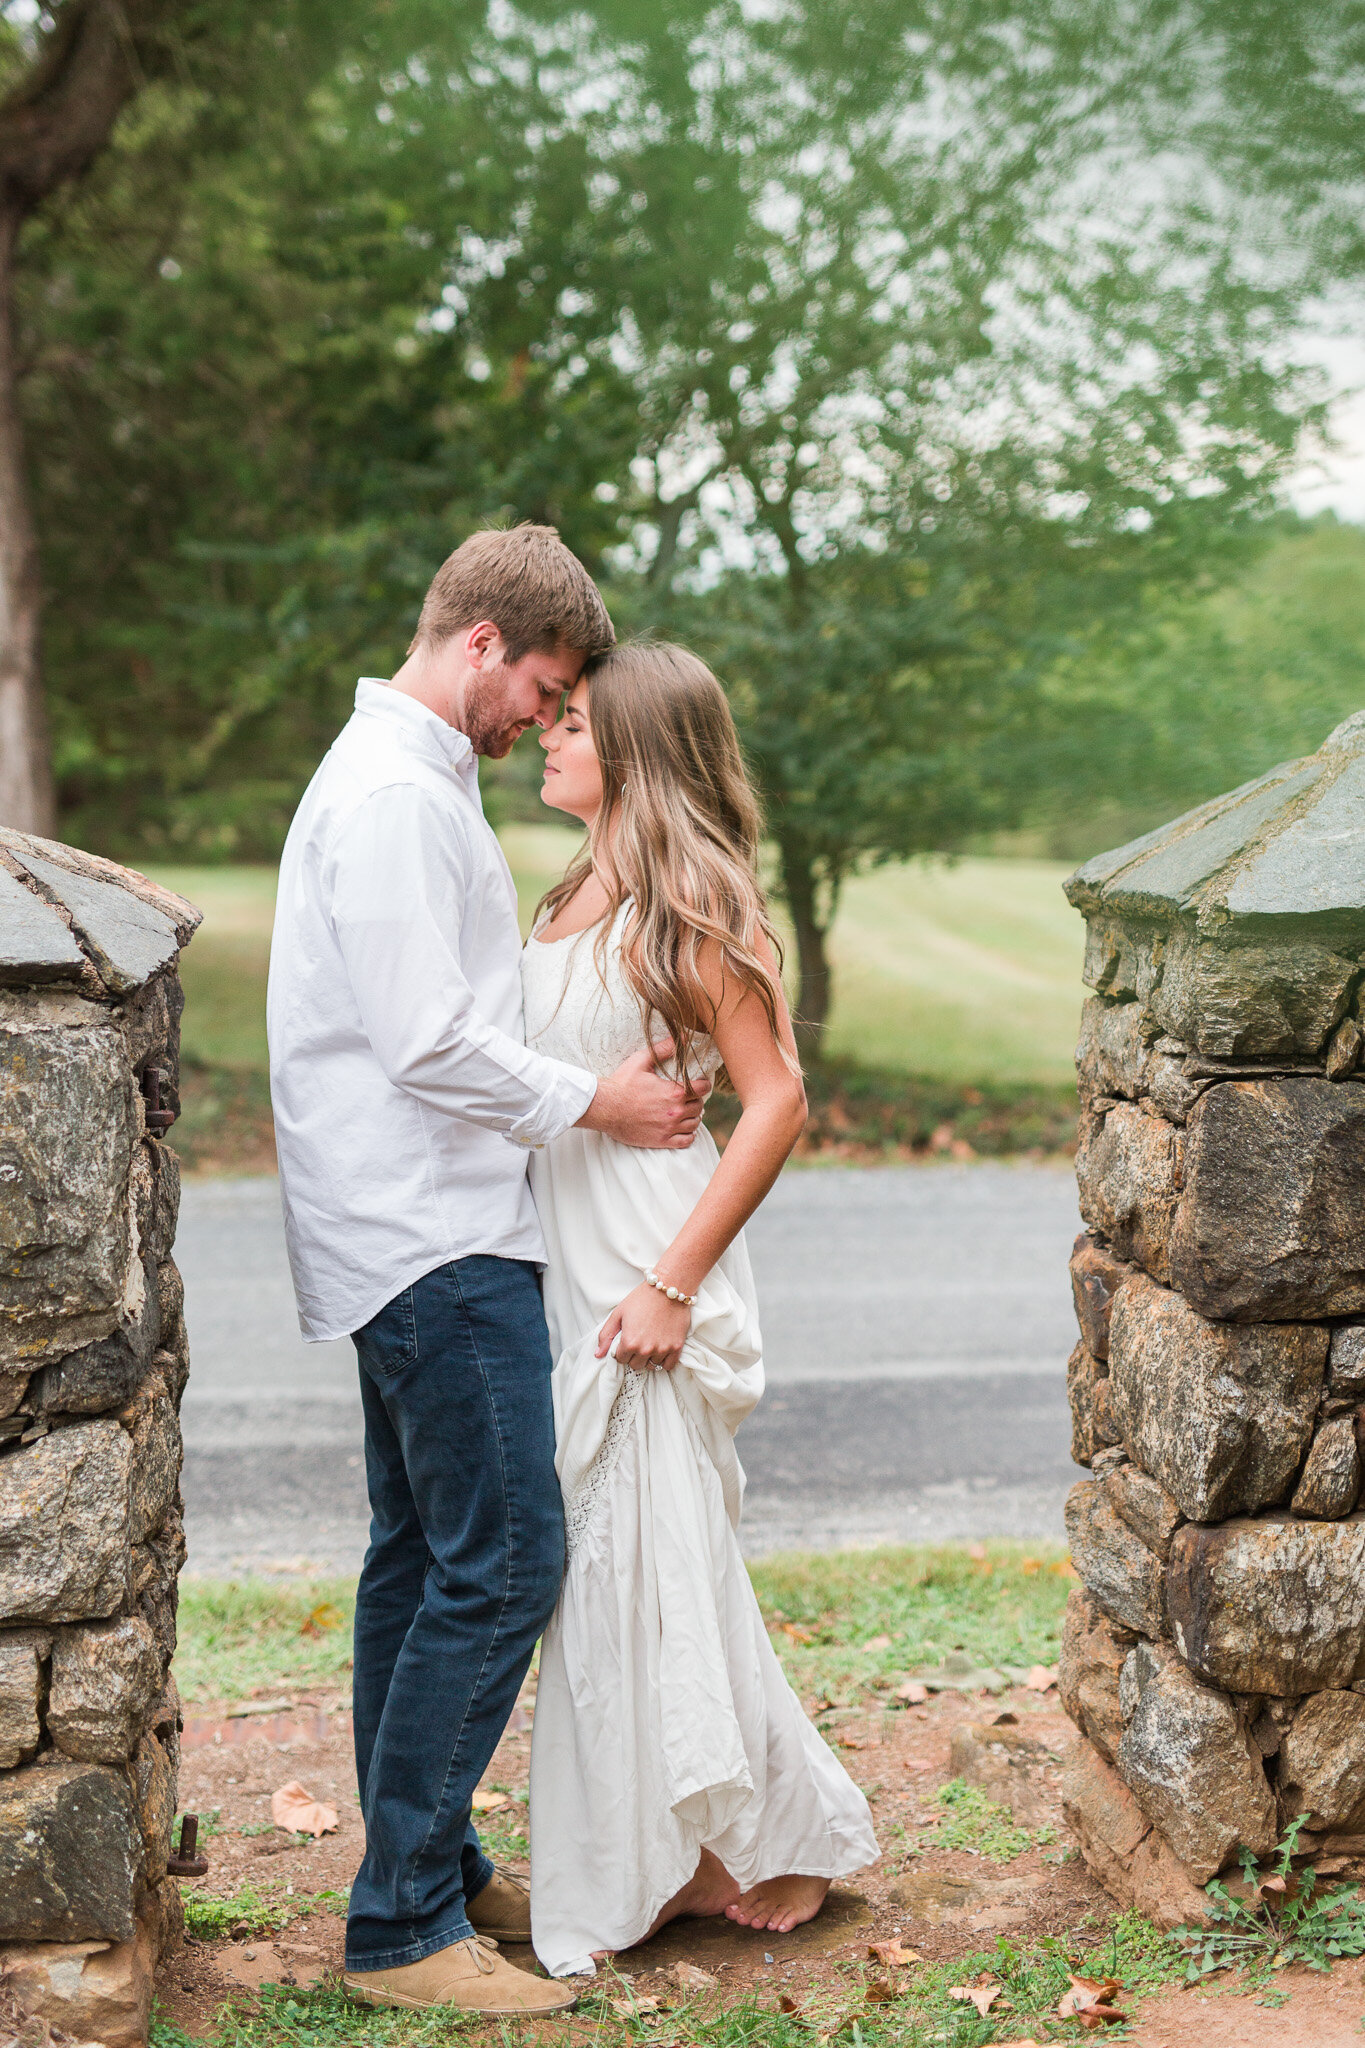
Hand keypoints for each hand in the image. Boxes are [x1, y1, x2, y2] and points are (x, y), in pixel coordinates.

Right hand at [577, 1039, 705, 1149]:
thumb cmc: (621, 1084)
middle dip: (695, 1100)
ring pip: (695, 1124)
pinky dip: (688, 1135)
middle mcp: (675, 1111)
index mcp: (674, 1092)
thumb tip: (680, 1038)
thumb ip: (662, 1049)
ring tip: (685, 1112)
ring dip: (693, 1117)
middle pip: (699, 1106)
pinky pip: (686, 1141)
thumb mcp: (641, 1061)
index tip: (699, 1084)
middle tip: (688, 1097)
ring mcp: (669, 1127)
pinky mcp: (662, 1140)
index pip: (703, 1089)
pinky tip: (682, 1128)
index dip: (703, 1085)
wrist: (605, 1108)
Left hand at [597, 1282, 691, 1372]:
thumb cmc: (642, 1298)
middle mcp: (645, 1349)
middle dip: (634, 1355)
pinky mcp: (676, 1347)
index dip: (621, 1349)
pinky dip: (664, 1361)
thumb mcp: (618, 1313)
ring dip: (649, 1357)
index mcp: (629, 1342)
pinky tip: (661, 1349)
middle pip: (635, 1365)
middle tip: (638, 1340)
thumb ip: (606, 1335)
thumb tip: (598, 1354)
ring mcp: (662, 1349)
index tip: (627, 1340)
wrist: (668, 1288)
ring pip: (651, 1366)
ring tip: (650, 1342)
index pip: (620, 1359)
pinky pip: (668, 1366)